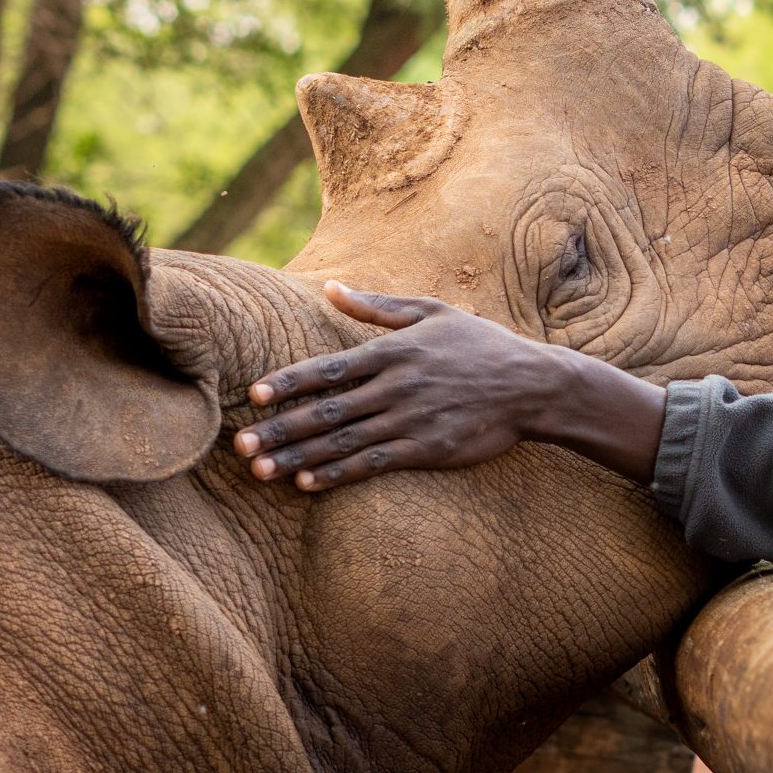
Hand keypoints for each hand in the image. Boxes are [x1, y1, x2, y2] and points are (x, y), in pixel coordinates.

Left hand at [234, 283, 564, 491]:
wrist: (532, 386)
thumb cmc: (481, 345)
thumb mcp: (431, 313)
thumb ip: (376, 306)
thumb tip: (329, 288)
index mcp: (393, 350)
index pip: (329, 368)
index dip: (288, 383)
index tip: (254, 396)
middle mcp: (396, 386)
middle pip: (326, 410)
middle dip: (280, 428)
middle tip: (240, 446)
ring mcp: (411, 419)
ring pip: (343, 441)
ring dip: (299, 457)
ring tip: (261, 471)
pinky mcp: (427, 449)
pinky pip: (374, 464)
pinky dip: (339, 475)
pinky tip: (308, 483)